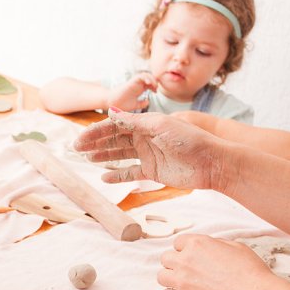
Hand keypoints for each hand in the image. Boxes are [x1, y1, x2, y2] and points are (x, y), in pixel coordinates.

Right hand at [74, 108, 228, 189]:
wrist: (212, 162)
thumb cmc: (189, 139)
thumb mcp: (160, 126)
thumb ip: (134, 121)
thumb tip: (111, 112)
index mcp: (146, 124)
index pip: (116, 126)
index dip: (97, 132)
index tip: (81, 139)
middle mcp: (145, 138)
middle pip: (115, 140)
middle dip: (96, 143)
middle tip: (77, 149)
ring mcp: (148, 155)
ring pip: (120, 155)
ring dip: (104, 156)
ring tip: (88, 160)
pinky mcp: (153, 172)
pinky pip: (131, 173)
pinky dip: (118, 176)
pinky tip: (104, 178)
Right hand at [106, 72, 156, 111]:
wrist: (113, 104)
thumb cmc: (122, 104)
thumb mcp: (135, 105)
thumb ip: (141, 103)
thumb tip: (148, 101)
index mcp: (139, 89)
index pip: (149, 83)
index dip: (154, 85)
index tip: (155, 92)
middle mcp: (137, 84)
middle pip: (149, 77)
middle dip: (154, 81)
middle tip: (155, 89)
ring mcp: (134, 82)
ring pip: (145, 75)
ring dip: (151, 79)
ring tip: (153, 86)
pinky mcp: (131, 82)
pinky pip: (140, 76)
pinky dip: (146, 77)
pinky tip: (148, 83)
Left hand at [157, 234, 279, 289]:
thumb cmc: (251, 273)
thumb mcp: (236, 247)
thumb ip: (215, 245)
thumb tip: (207, 248)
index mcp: (197, 244)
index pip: (178, 242)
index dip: (185, 250)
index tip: (192, 258)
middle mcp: (185, 260)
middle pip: (166, 259)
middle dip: (176, 264)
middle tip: (189, 273)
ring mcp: (181, 280)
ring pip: (162, 277)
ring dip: (172, 280)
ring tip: (186, 286)